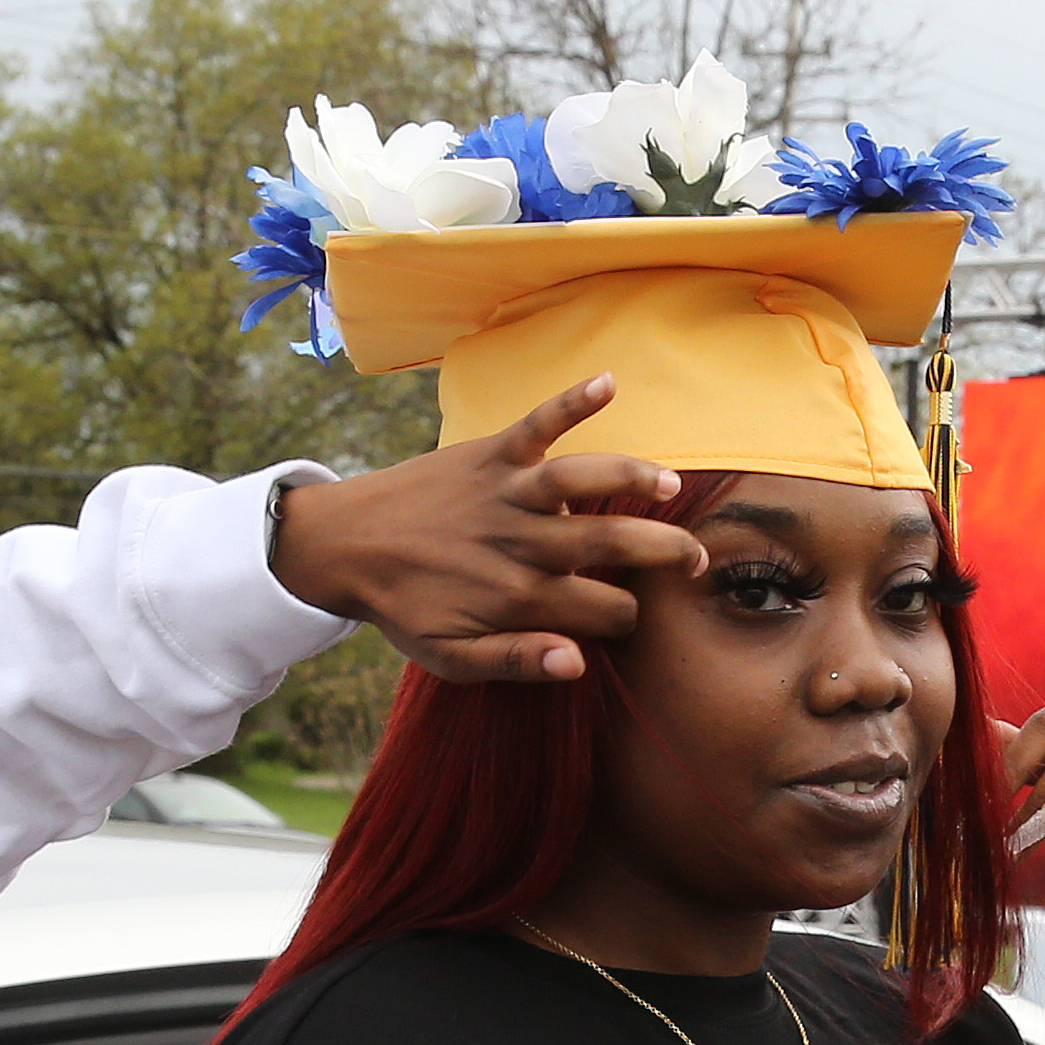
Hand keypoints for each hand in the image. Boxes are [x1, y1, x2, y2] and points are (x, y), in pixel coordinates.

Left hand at [269, 374, 710, 683]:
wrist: (348, 545)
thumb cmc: (406, 605)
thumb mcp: (451, 657)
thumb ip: (515, 661)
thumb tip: (578, 663)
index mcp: (518, 599)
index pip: (600, 611)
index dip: (624, 619)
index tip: (630, 618)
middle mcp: (521, 544)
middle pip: (611, 548)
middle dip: (664, 554)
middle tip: (697, 562)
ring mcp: (509, 494)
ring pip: (585, 481)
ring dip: (633, 477)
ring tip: (670, 485)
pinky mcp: (493, 454)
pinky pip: (538, 422)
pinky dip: (572, 400)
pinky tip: (609, 381)